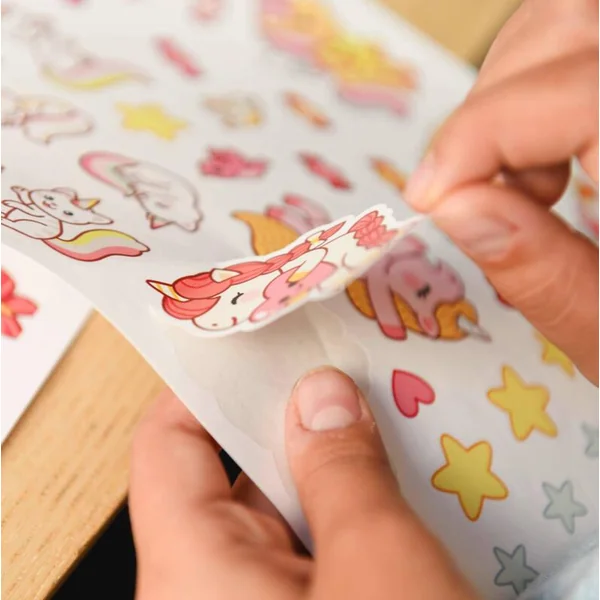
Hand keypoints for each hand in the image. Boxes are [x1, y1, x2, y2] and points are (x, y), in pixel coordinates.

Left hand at [130, 368, 476, 599]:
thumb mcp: (377, 572)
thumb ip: (342, 469)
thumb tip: (320, 391)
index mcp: (190, 568)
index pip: (166, 441)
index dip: (205, 384)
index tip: (255, 342)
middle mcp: (207, 588)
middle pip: (232, 470)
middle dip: (291, 418)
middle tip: (344, 368)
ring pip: (283, 509)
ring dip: (332, 463)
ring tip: (382, 413)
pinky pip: (315, 548)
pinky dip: (350, 510)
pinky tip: (399, 482)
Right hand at [405, 0, 598, 383]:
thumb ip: (539, 270)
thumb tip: (452, 205)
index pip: (587, 90)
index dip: (482, 134)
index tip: (430, 194)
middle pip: (570, 23)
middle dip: (496, 106)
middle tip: (479, 195)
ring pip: (568, 24)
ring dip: (514, 98)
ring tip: (528, 188)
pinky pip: (578, 48)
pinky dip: (537, 97)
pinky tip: (552, 165)